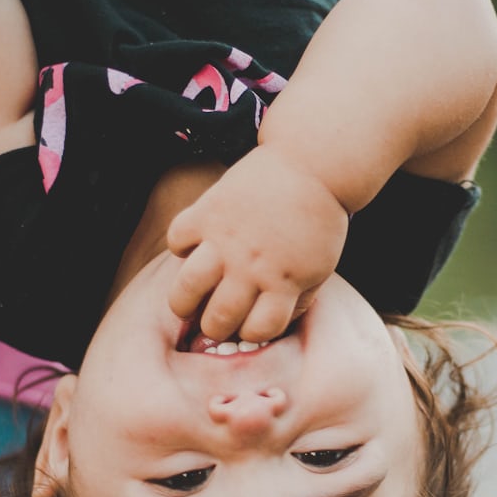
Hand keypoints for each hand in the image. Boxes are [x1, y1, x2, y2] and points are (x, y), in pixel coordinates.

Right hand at [167, 146, 348, 343]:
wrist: (313, 163)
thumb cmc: (318, 220)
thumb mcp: (320, 268)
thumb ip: (297, 301)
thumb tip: (269, 325)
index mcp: (284, 282)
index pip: (257, 332)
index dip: (251, 333)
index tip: (249, 323)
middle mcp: (251, 266)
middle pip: (217, 320)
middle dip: (214, 328)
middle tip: (213, 319)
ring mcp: (226, 239)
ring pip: (186, 290)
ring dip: (183, 303)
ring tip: (187, 301)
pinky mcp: (207, 211)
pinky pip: (176, 240)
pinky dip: (180, 246)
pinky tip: (193, 246)